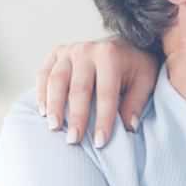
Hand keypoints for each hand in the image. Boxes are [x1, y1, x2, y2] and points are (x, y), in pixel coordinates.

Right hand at [35, 36, 158, 146]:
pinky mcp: (57, 53)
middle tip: (73, 140)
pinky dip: (41, 93)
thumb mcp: (145, 81)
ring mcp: (70, 50)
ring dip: (54, 106)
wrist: (125, 43)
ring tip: (54, 128)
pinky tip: (43, 112)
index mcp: (111, 55)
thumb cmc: (135, 66)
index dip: (103, 119)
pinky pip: (44, 74)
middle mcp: (88, 50)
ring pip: (57, 80)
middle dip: (76, 117)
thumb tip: (129, 127)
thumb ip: (136, 103)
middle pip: (79, 88)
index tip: (100, 142)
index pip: (106, 93)